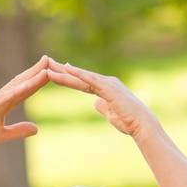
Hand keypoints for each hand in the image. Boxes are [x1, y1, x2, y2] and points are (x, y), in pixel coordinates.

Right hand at [0, 58, 49, 158]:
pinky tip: (29, 84)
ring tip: (45, 67)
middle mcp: (0, 99)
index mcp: (4, 104)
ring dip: (31, 76)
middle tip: (50, 58)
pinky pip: (7, 97)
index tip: (50, 71)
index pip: (24, 90)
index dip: (37, 81)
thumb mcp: (3, 135)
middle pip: (22, 82)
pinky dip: (18, 90)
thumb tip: (36, 129)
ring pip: (16, 86)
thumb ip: (19, 131)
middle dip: (36, 71)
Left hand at [44, 58, 159, 138]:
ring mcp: (107, 83)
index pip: (81, 82)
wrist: (141, 124)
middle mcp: (105, 82)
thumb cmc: (128, 121)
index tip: (53, 72)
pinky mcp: (109, 88)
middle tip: (45, 62)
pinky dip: (78, 73)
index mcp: (104, 88)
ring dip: (64, 71)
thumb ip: (103, 106)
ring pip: (81, 76)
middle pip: (79, 75)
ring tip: (49, 66)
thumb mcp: (111, 113)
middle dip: (61, 70)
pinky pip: (90, 79)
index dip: (67, 77)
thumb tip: (95, 103)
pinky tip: (67, 68)